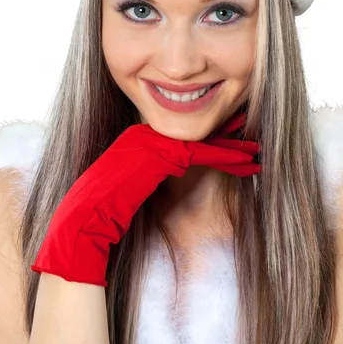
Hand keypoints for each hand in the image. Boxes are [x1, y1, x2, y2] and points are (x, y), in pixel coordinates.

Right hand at [31, 120, 259, 285]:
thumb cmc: (101, 210)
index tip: (225, 136)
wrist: (86, 216)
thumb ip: (145, 173)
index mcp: (136, 138)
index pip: (178, 135)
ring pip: (203, 141)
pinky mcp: (164, 154)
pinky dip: (228, 159)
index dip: (205, 137)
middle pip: (193, 133)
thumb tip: (163, 174)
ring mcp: (154, 140)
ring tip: (256, 153)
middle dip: (222, 132)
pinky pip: (204, 153)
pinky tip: (248, 165)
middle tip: (246, 128)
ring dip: (232, 148)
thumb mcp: (126, 186)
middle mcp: (145, 132)